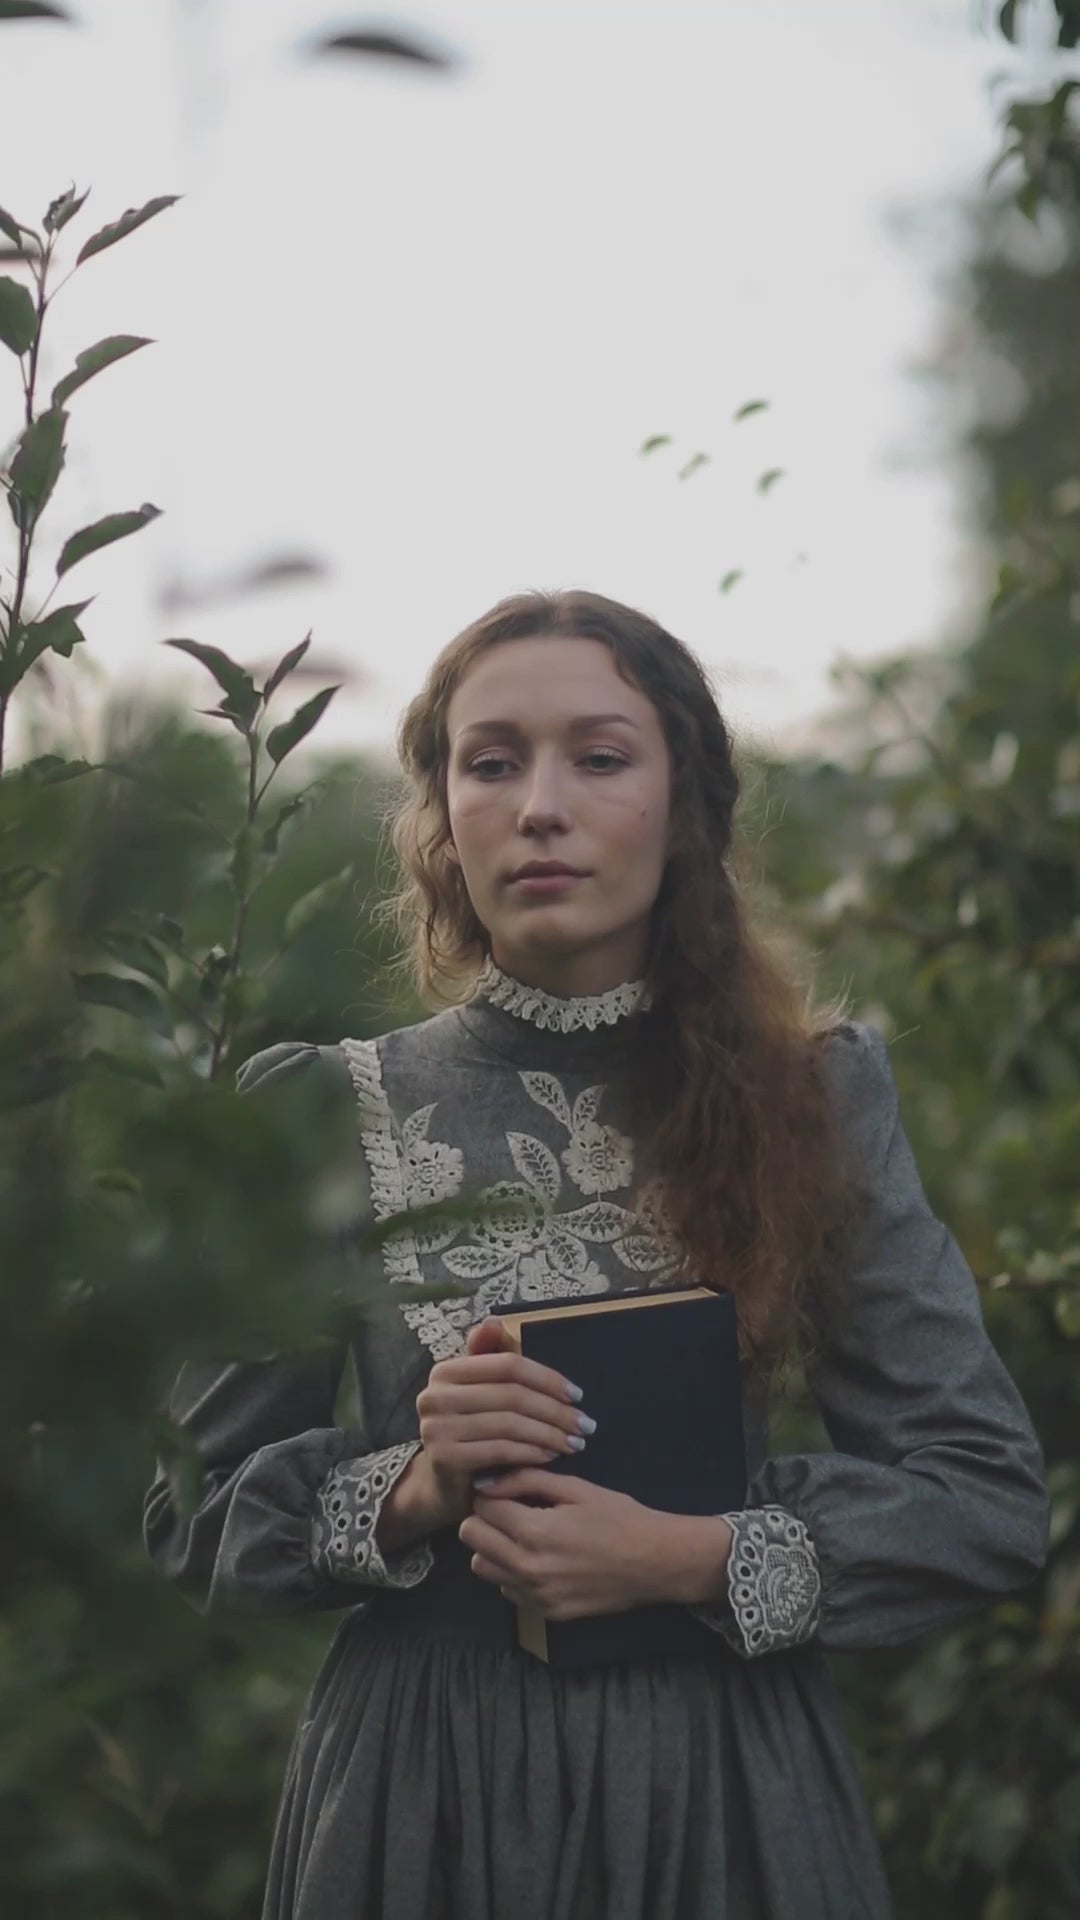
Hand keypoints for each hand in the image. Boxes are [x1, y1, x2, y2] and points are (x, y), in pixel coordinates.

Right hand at [411, 1319, 592, 1530]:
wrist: (442, 1482)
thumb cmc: (470, 1428)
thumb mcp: (480, 1390)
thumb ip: (488, 1355)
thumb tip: (494, 1321)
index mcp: (446, 1371)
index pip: (507, 1366)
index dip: (546, 1377)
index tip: (577, 1395)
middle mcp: (434, 1395)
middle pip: (511, 1395)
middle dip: (555, 1411)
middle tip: (585, 1424)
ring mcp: (436, 1428)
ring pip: (509, 1424)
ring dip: (549, 1434)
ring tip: (574, 1442)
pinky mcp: (445, 1458)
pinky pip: (500, 1450)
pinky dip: (531, 1453)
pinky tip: (550, 1456)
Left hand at [459, 1469, 680, 1620]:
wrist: (655, 1562)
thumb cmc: (619, 1517)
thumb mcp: (576, 1488)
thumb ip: (527, 1481)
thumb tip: (485, 1483)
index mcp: (534, 1531)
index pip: (481, 1508)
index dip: (491, 1494)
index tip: (509, 1491)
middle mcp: (527, 1568)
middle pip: (471, 1538)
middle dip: (485, 1519)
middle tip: (510, 1511)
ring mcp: (536, 1595)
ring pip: (482, 1568)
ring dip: (493, 1548)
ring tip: (521, 1536)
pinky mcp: (547, 1612)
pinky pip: (507, 1590)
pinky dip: (513, 1573)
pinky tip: (540, 1560)